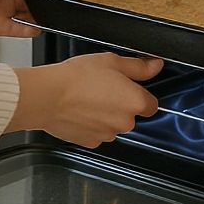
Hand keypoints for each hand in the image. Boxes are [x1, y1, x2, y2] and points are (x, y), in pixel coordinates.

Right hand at [7, 53, 164, 147]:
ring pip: (112, 125)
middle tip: (101, 88)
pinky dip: (90, 124)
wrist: (48, 96)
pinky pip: (96, 133)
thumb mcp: (111, 61)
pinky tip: (79, 111)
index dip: (138, 94)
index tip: (125, 87)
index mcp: (135, 102)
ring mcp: (108, 135)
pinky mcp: (90, 142)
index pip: (150, 104)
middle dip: (119, 105)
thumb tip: (156, 65)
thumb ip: (138, 66)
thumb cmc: (78, 76)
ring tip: (87, 98)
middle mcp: (125, 122)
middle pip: (130, 115)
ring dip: (105, 115)